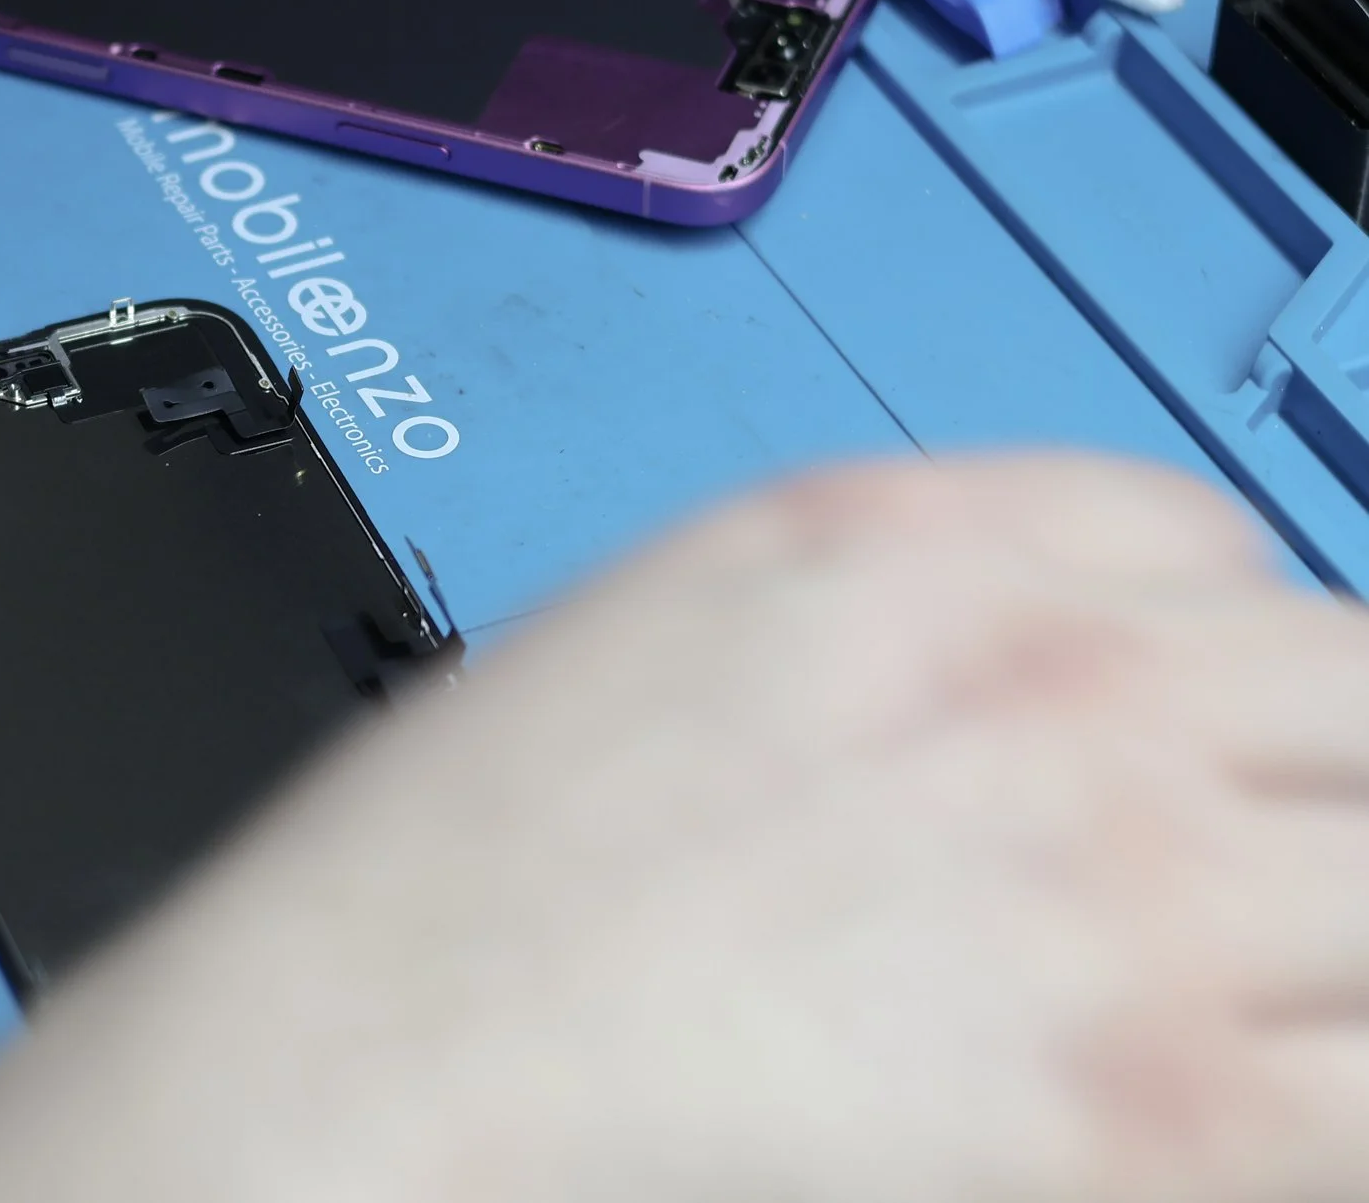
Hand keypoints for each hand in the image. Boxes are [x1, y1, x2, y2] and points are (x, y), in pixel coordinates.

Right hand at [0, 456, 1368, 1202]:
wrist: (369, 1045)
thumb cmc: (452, 868)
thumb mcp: (664, 622)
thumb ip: (883, 613)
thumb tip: (1015, 676)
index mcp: (912, 542)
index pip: (1203, 537)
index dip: (1210, 640)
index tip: (1197, 715)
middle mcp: (1046, 679)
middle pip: (1345, 683)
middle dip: (1310, 765)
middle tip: (1256, 850)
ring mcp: (1116, 882)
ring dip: (1330, 925)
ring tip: (1247, 983)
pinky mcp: (1145, 1100)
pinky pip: (1367, 1088)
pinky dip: (1326, 1088)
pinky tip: (1236, 1101)